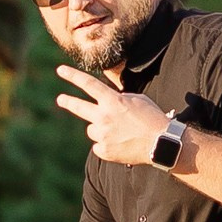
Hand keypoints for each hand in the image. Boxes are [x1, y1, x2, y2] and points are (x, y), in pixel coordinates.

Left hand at [56, 61, 175, 165]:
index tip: (60, 70)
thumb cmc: (151, 118)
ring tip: (120, 132)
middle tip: (60, 99)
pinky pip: (99, 146)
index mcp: (112, 101)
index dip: (73, 76)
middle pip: (79, 107)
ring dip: (101, 129)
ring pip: (92, 129)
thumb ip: (118, 100)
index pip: (88, 84)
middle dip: (68, 102)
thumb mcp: (137, 100)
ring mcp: (102, 135)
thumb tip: (107, 105)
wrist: (161, 143)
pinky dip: (106, 145)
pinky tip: (121, 144)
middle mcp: (103, 117)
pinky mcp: (104, 150)